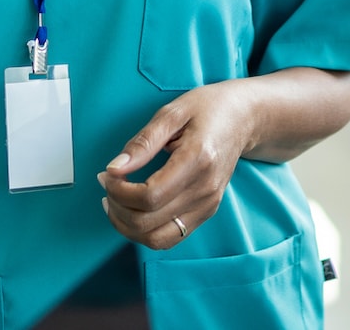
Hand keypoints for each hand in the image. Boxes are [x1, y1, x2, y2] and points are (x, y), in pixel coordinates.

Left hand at [95, 80, 256, 249]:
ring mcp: (207, 206)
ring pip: (156, 239)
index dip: (120, 191)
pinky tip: (133, 209)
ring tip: (115, 201)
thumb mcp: (172, 112)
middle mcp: (205, 191)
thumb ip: (143, 142)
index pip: (150, 196)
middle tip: (107, 184)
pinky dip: (144, 229)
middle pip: (148, 223)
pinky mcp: (205, 213)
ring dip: (127, 226)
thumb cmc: (208, 109)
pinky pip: (169, 237)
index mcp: (197, 161)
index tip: (108, 174)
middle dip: (117, 208)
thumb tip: (114, 168)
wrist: (243, 119)